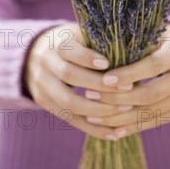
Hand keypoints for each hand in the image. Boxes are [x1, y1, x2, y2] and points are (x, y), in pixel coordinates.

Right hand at [23, 22, 135, 139]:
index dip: (87, 58)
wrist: (35, 55)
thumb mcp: (80, 35)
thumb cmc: (72, 42)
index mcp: (56, 44)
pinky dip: (93, 128)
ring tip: (125, 109)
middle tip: (128, 89)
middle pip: (70, 76)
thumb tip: (135, 45)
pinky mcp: (46, 104)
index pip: (70, 51)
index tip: (108, 63)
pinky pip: (70, 120)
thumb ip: (99, 41)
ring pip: (69, 103)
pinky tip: (114, 133)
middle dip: (100, 85)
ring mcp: (42, 86)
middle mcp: (45, 64)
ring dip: (98, 110)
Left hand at [82, 22, 169, 137]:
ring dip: (121, 117)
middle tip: (91, 95)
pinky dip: (134, 126)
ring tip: (94, 116)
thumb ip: (140, 45)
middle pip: (151, 93)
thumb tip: (105, 55)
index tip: (105, 79)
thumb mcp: (160, 33)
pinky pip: (157, 121)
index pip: (153, 66)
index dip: (129, 74)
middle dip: (119, 98)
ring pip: (152, 112)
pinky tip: (113, 129)